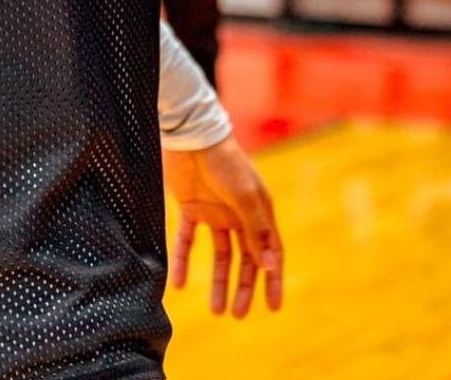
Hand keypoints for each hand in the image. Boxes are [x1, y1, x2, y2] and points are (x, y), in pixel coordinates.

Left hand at [162, 134, 283, 318]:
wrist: (191, 136)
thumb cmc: (224, 161)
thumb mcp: (244, 195)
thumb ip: (256, 228)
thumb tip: (270, 265)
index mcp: (258, 211)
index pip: (269, 252)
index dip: (272, 279)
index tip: (272, 307)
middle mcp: (239, 215)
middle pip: (244, 259)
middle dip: (243, 287)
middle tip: (237, 314)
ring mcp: (215, 212)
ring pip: (219, 255)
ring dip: (218, 281)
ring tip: (216, 310)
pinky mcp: (190, 208)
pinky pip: (187, 240)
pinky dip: (183, 261)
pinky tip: (178, 284)